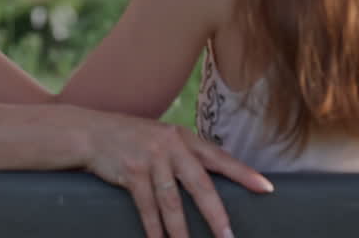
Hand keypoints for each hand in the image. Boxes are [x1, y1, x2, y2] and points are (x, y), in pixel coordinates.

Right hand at [82, 113, 272, 237]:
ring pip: (172, 202)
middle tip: (229, 236)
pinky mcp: (131, 172)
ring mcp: (150, 158)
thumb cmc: (133, 139)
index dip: (243, 174)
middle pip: (200, 184)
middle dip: (216, 214)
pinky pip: (147, 206)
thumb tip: (210, 183)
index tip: (266, 189)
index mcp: (184, 138)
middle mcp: (171, 146)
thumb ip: (185, 155)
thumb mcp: (163, 139)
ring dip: (181, 231)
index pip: (220, 158)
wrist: (92, 132)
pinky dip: (154, 228)